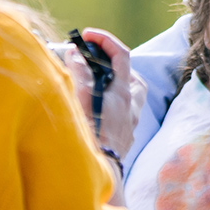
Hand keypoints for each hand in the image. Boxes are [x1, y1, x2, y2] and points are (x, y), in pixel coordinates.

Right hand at [55, 28, 145, 160]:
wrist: (98, 173)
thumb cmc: (89, 137)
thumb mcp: (80, 100)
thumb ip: (79, 74)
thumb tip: (75, 54)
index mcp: (123, 93)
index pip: (121, 54)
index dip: (105, 40)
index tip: (87, 36)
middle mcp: (131, 107)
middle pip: (133, 77)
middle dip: (116, 66)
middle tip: (95, 64)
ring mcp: (130, 124)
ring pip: (132, 98)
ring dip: (118, 88)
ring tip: (98, 87)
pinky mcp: (124, 139)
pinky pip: (125, 116)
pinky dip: (113, 107)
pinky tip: (99, 112)